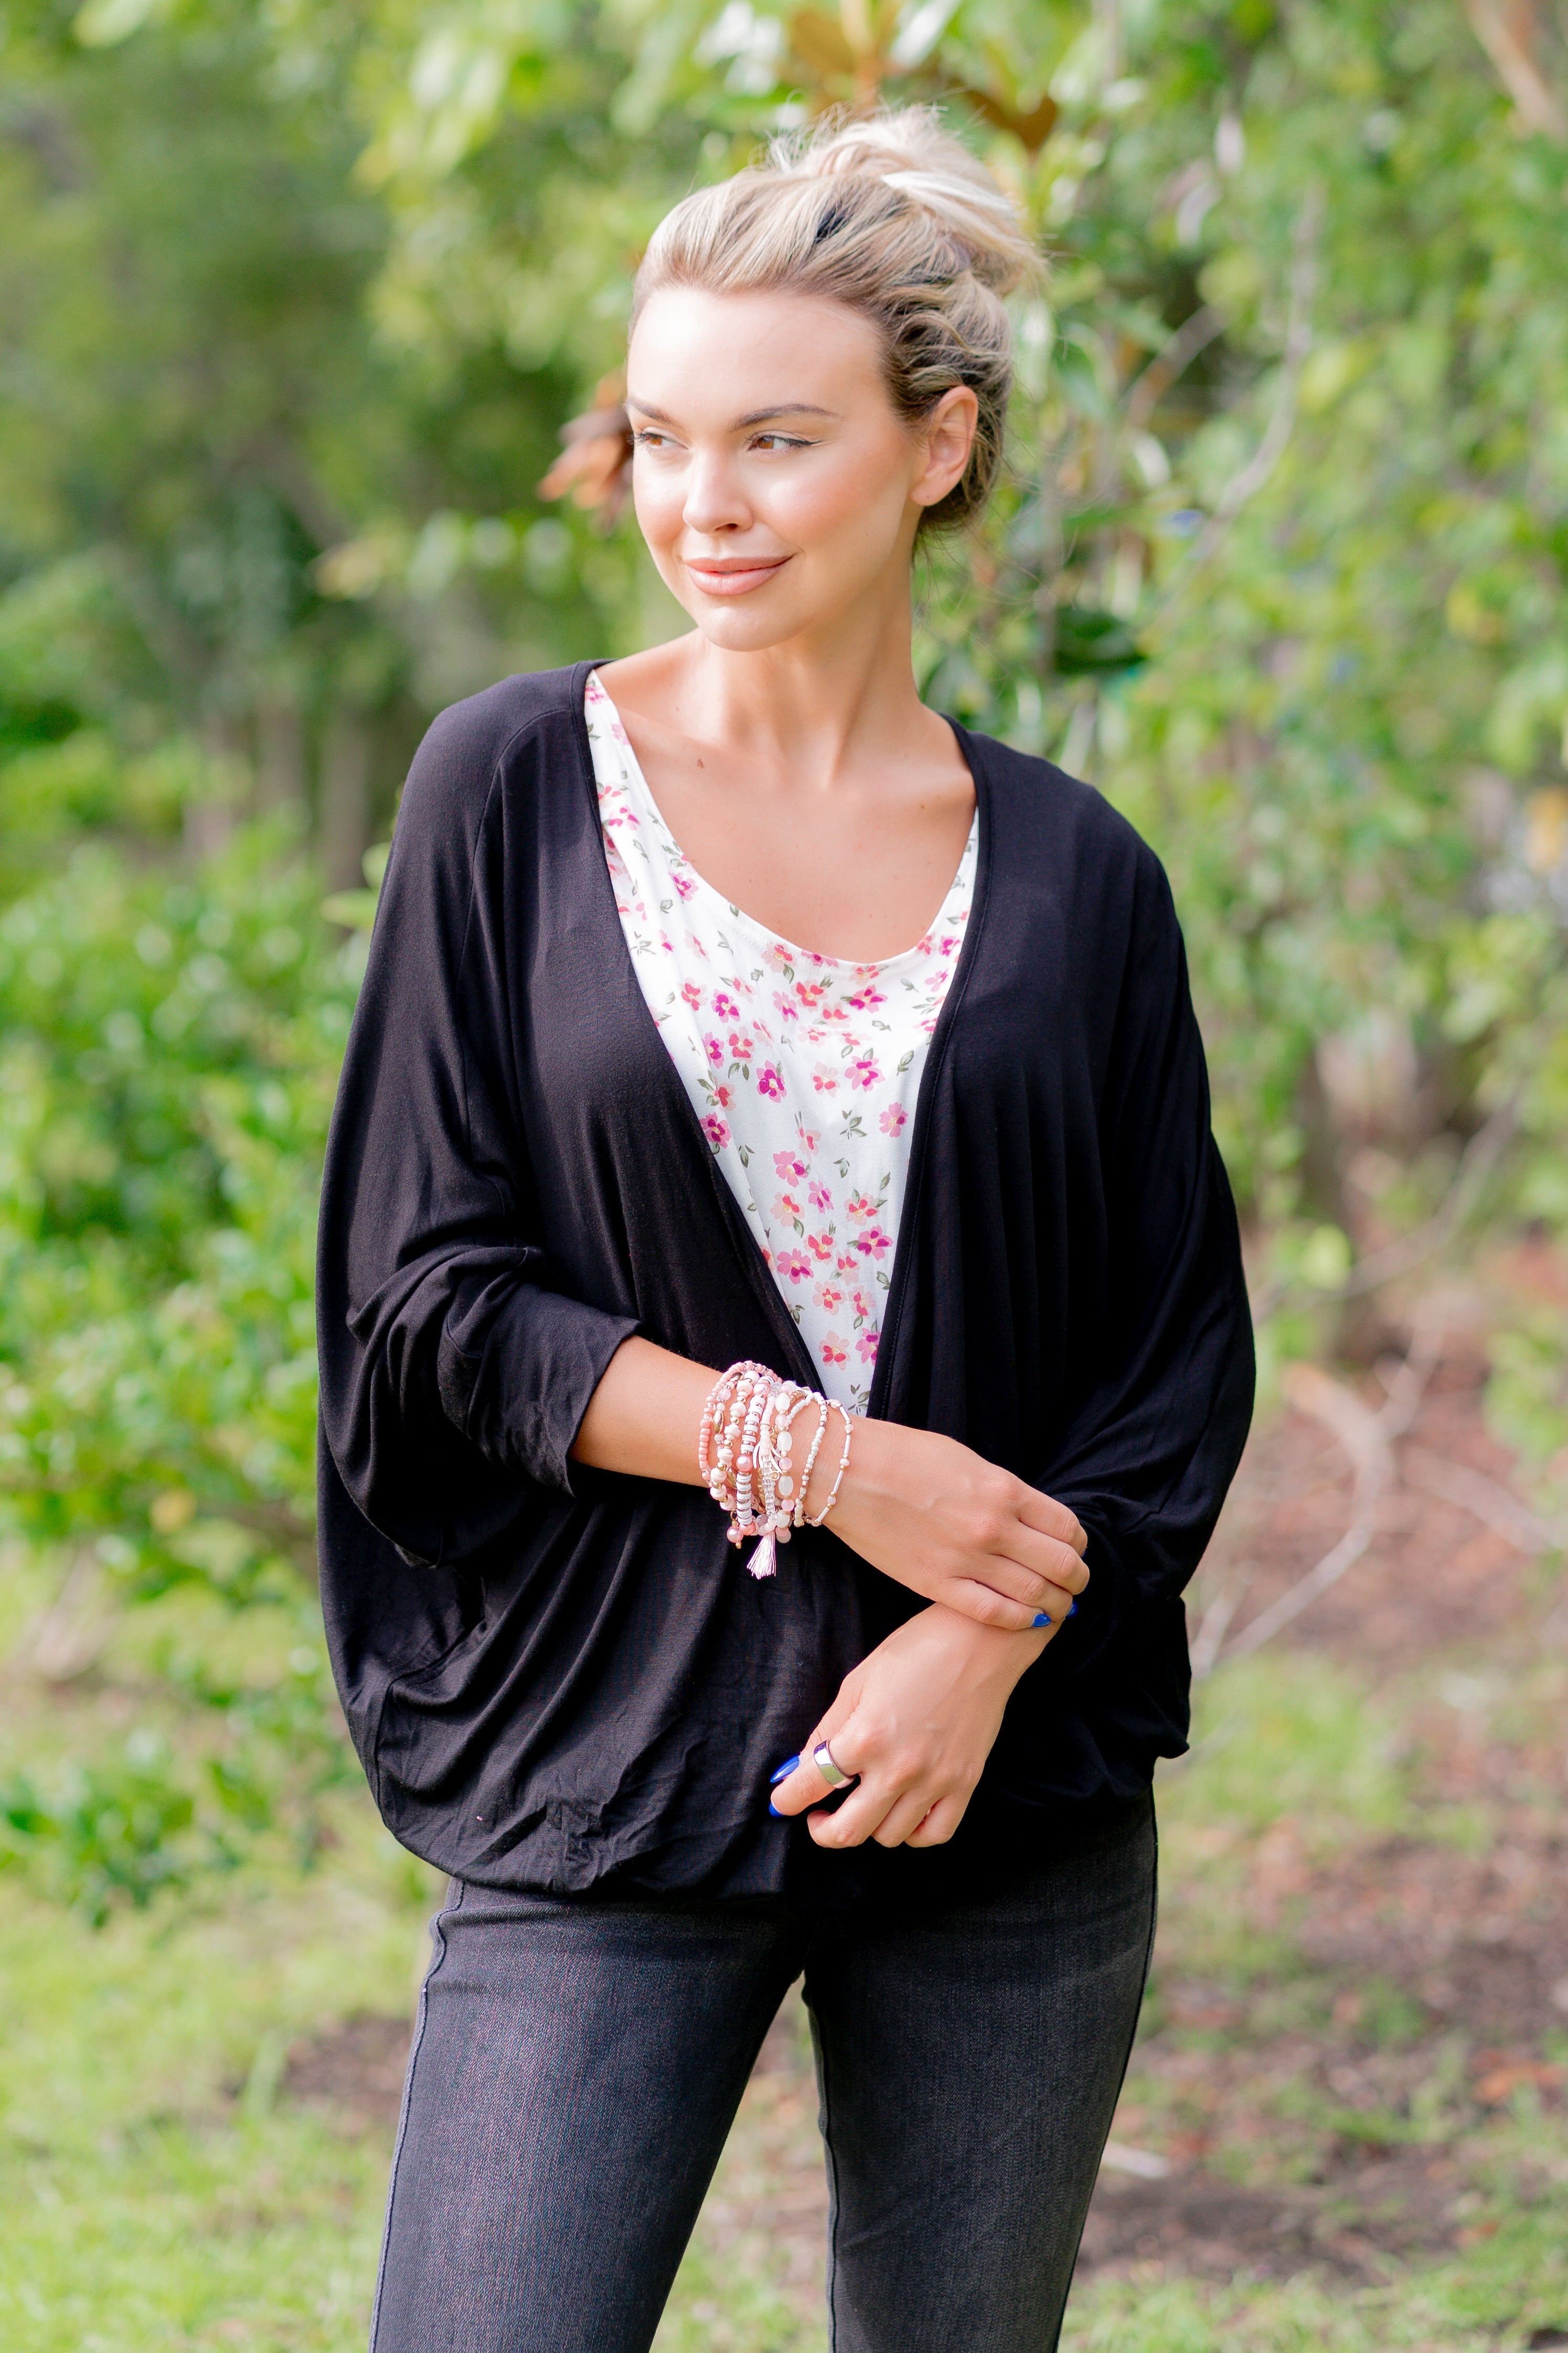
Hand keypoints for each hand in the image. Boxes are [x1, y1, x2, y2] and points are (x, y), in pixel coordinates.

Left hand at [768, 1603, 1051, 1848]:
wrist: (980, 1642)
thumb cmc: (917, 1651)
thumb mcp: (858, 1681)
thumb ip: (828, 1729)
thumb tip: (801, 1765)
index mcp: (865, 1736)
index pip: (811, 1786)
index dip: (786, 1800)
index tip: (781, 1803)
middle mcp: (898, 1768)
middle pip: (848, 1831)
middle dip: (822, 1830)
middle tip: (819, 1816)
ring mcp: (935, 1781)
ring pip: (888, 1837)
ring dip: (868, 1826)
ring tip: (865, 1802)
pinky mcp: (964, 1784)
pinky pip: (933, 1834)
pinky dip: (913, 1832)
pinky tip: (904, 1811)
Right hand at [813, 1416, 1087, 1632]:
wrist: (847, 1471)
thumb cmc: (905, 1456)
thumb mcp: (968, 1461)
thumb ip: (1004, 1492)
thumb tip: (1032, 1519)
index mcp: (1005, 1490)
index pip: (1068, 1528)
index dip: (1079, 1544)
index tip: (1075, 1549)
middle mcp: (993, 1527)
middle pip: (1062, 1566)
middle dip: (1076, 1579)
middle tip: (1075, 1583)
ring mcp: (966, 1560)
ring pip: (1036, 1595)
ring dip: (1056, 1604)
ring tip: (1058, 1605)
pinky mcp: (937, 1585)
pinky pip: (995, 1613)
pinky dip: (1021, 1620)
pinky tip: (1027, 1617)